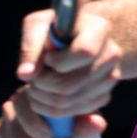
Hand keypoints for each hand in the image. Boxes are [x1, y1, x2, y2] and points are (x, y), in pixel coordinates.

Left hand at [17, 2, 122, 119]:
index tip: (47, 57)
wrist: (72, 38)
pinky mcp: (104, 95)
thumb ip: (31, 47)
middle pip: (71, 84)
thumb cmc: (53, 28)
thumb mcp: (38, 26)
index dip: (59, 61)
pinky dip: (54, 109)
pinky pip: (76, 111)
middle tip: (33, 78)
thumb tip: (25, 75)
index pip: (84, 53)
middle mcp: (111, 54)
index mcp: (99, 30)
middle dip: (43, 84)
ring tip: (35, 85)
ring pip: (71, 101)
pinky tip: (46, 95)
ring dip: (44, 98)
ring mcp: (111, 77)